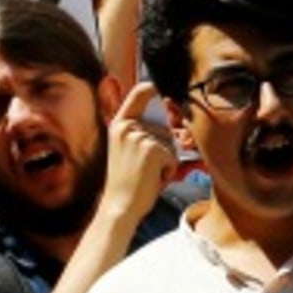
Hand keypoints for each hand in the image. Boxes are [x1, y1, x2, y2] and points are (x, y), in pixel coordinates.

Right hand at [99, 82, 176, 225]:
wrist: (120, 206)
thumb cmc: (127, 182)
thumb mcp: (128, 149)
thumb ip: (141, 132)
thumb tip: (167, 116)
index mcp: (119, 123)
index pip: (139, 92)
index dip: (153, 88)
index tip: (158, 86)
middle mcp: (128, 126)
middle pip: (163, 126)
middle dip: (164, 147)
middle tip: (145, 166)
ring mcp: (139, 136)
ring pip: (170, 142)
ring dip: (166, 161)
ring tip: (147, 172)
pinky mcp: (152, 149)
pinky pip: (173, 156)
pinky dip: (169, 170)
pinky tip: (153, 178)